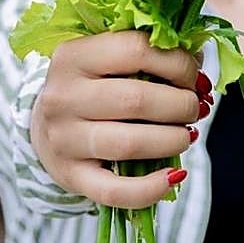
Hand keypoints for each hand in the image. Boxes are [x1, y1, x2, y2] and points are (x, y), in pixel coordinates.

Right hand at [30, 31, 212, 208]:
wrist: (44, 125)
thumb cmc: (91, 86)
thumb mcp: (109, 60)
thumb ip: (152, 55)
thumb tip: (199, 60)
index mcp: (74, 56)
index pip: (136, 50)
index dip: (177, 64)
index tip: (192, 77)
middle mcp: (63, 97)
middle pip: (136, 100)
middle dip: (181, 105)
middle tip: (194, 108)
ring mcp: (64, 140)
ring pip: (130, 144)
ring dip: (172, 140)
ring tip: (185, 135)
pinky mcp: (72, 177)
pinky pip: (116, 191)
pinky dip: (152, 188)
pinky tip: (174, 175)